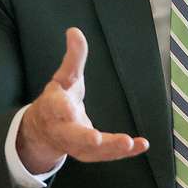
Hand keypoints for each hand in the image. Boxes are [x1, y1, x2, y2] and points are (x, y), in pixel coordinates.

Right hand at [16, 27, 148, 172]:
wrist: (45, 130)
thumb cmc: (59, 99)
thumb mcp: (64, 77)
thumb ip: (73, 57)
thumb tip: (75, 31)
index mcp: (53, 107)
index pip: (55, 107)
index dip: (62, 109)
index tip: (71, 110)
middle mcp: (61, 129)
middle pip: (72, 136)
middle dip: (85, 138)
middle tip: (97, 140)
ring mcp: (74, 145)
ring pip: (90, 151)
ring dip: (110, 148)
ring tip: (130, 143)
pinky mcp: (88, 154)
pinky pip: (105, 156)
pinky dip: (124, 153)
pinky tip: (142, 145)